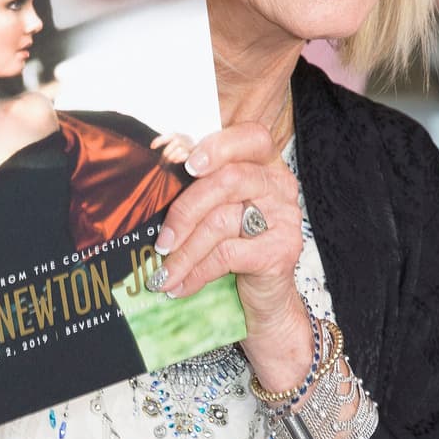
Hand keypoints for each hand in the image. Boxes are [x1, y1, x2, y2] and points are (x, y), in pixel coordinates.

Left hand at [149, 121, 312, 386]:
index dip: (218, 146)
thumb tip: (153, 181)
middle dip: (185, 209)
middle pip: (229, 179)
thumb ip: (199, 191)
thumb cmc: (235, 249)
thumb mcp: (217, 213)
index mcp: (266, 165)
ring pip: (222, 221)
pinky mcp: (281, 251)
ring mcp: (285, 217)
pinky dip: (196, 273)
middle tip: (161, 240)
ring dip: (184, 251)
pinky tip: (180, 287)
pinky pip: (227, 254)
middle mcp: (280, 185)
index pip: (251, 137)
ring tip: (163, 273)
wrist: (265, 301)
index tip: (185, 164)